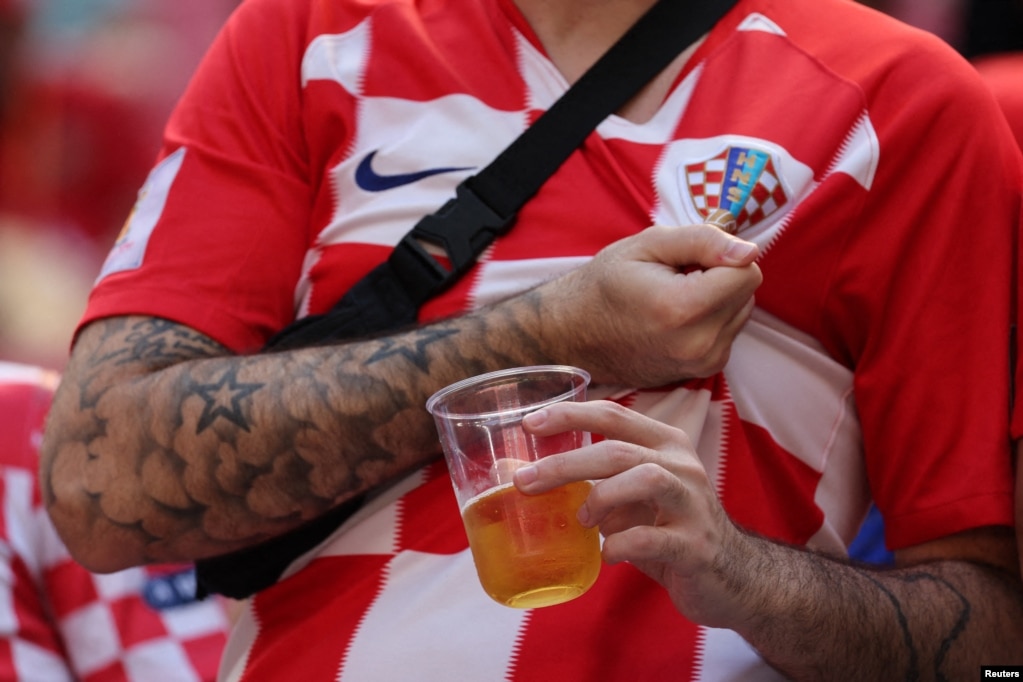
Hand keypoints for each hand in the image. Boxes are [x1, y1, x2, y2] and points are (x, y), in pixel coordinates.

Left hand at [514, 399, 750, 626]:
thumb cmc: (668, 529)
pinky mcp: (695, 545)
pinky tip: (607, 554)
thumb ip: (586, 483)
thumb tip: (518, 472)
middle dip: (565, 463)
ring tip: (582, 520)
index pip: (614, 415)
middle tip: (526, 482)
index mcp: (665, 445)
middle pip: (618, 449)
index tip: (529, 423)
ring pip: (644, 478)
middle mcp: (682, 466)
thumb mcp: (628, 500)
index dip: (571, 415)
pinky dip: (620, 545)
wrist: (731, 576)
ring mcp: (693, 504)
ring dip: (600, 497)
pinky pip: (652, 538)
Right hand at [533, 222, 761, 386]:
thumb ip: (703, 241)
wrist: (574, 335)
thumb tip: (749, 251)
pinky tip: (674, 318)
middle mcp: (699, 344)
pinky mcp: (704, 371)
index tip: (686, 261)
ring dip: (717, 298)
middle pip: (747, 292)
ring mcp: (702, 363)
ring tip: (672, 299)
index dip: (720, 256)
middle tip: (674, 279)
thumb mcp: (648, 245)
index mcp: (683, 309)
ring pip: (742, 311)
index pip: (748, 271)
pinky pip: (729, 331)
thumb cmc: (605, 284)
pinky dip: (711, 319)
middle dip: (720, 277)